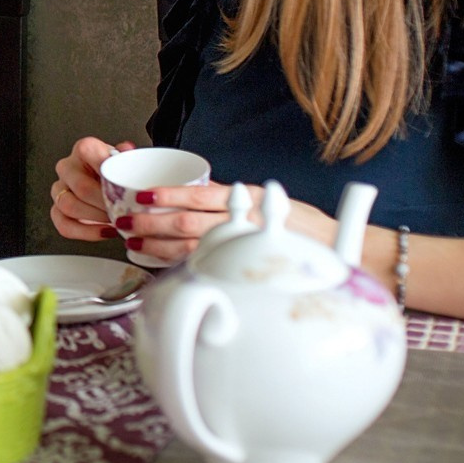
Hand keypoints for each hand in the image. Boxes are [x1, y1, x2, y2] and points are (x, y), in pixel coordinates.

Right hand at [49, 137, 131, 240]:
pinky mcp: (57, 210)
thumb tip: (126, 151)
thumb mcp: (128, 160)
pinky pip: (64, 225)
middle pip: (80, 187)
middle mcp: (67, 167)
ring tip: (115, 221)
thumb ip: (128, 156)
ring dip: (94, 217)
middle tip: (122, 210)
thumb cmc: (119, 172)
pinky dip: (86, 232)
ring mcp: (59, 189)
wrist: (115, 187)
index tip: (123, 189)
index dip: (106, 175)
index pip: (88, 156)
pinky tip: (105, 232)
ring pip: (68, 206)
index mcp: (84, 149)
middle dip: (104, 203)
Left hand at [111, 180, 336, 263]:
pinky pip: (209, 265)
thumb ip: (233, 201)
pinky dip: (180, 264)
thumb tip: (192, 199)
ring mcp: (245, 247)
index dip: (167, 196)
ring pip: (192, 246)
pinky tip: (160, 263)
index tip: (141, 195)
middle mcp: (245, 221)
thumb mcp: (268, 201)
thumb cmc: (302, 227)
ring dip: (157, 244)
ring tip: (133, 241)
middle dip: (151, 222)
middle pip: (187, 221)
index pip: (199, 195)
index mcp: (248, 197)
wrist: (339, 251)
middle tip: (124, 221)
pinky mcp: (247, 267)